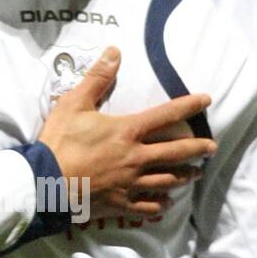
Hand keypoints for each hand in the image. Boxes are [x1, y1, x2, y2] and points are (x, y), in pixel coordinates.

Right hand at [38, 46, 216, 219]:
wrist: (44, 185)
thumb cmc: (58, 143)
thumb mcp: (73, 104)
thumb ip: (97, 78)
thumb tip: (115, 51)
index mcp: (127, 132)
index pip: (166, 115)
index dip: (189, 105)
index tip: (207, 100)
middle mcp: (136, 158)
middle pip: (177, 153)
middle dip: (198, 149)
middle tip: (212, 148)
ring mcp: (130, 184)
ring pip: (167, 181)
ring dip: (184, 177)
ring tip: (194, 175)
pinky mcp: (121, 204)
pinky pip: (148, 206)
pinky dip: (161, 204)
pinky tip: (167, 202)